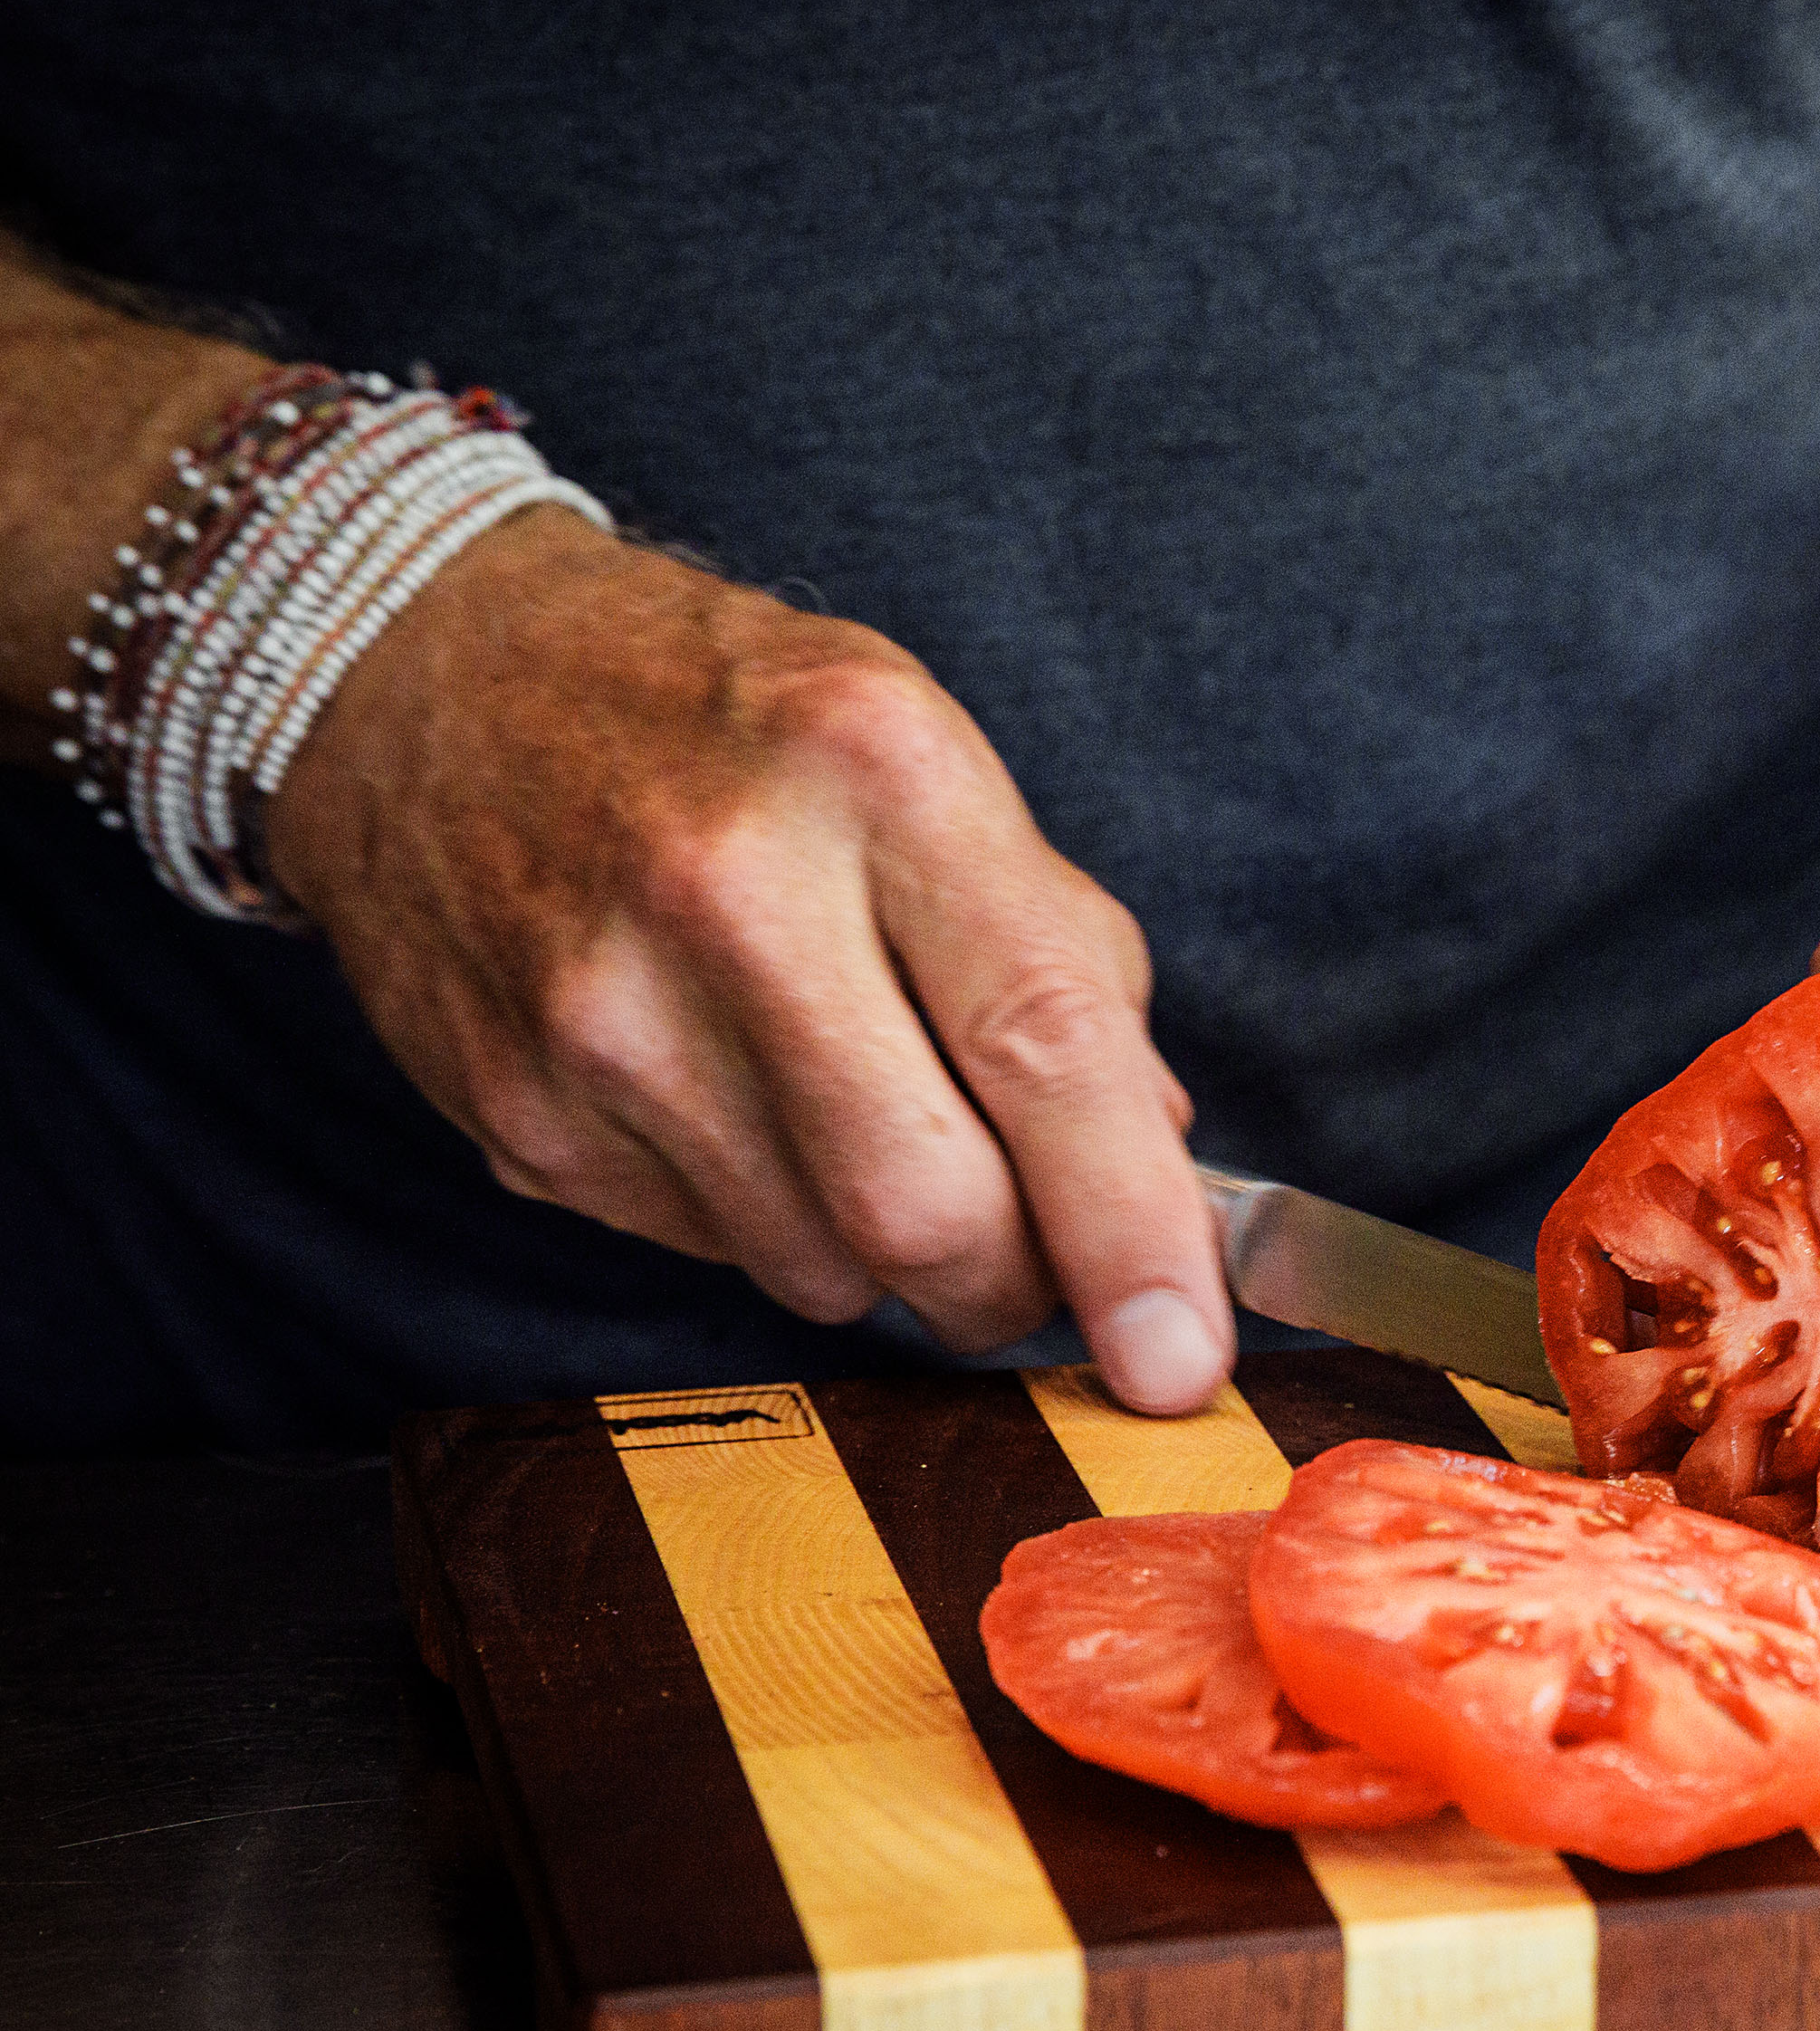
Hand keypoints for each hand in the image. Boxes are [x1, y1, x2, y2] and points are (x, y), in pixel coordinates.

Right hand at [265, 507, 1233, 1411]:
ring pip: (822, 1266)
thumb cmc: (724, 724)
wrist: (425, 674)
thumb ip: (1065, 961)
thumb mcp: (927, 761)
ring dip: (887, 1253)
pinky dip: (767, 1222)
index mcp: (877, 768)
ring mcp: (601, 1014)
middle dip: (1016, 1282)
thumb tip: (1160, 1169)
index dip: (1134, 1228)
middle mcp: (730, 889)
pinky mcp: (517, 1116)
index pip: (1046, 1043)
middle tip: (1033, 1260)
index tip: (1182, 1356)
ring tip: (857, 1119)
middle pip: (929, 1207)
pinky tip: (732, 1104)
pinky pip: (708, 1255)